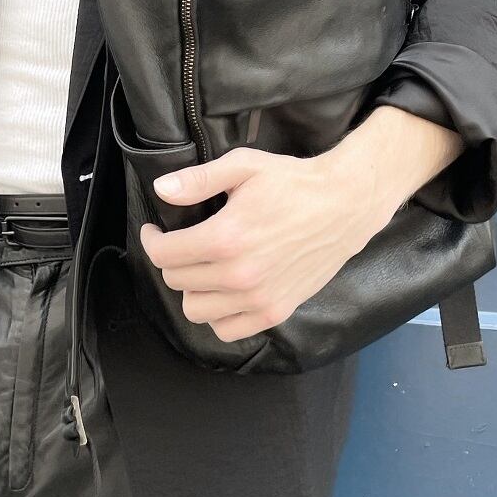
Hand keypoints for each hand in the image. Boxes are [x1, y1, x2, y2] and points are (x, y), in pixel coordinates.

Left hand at [138, 146, 392, 343]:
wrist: (343, 205)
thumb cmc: (293, 182)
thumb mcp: (243, 166)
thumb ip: (198, 180)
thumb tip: (161, 190)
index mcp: (226, 238)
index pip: (164, 255)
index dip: (152, 240)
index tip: (156, 230)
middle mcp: (239, 275)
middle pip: (177, 281)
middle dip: (172, 259)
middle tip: (182, 242)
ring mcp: (259, 299)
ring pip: (196, 310)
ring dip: (192, 288)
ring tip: (202, 266)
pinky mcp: (276, 311)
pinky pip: (227, 329)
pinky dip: (218, 314)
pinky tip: (223, 289)